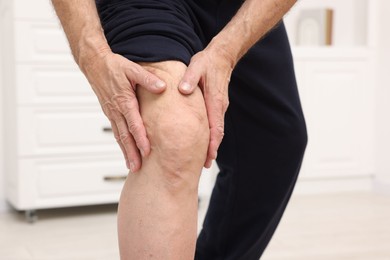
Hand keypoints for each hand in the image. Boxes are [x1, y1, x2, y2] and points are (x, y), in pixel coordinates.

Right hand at [81, 49, 165, 171]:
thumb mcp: (132, 69)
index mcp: (124, 100)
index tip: (147, 152)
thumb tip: (163, 87)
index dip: (140, 139)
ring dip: (125, 152)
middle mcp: (116, 110)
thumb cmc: (114, 65)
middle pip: (125, 136)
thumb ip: (148, 79)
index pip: (134, 124)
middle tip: (137, 169)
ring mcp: (111, 112)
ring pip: (119, 136)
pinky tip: (125, 151)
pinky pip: (116, 131)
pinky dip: (121, 143)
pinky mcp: (110, 112)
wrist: (94, 63)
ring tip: (132, 166)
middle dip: (131, 153)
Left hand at [178, 47, 233, 167]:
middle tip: (204, 165)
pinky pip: (215, 123)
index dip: (212, 143)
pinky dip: (211, 135)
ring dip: (212, 144)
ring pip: (217, 129)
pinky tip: (204, 141)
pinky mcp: (217, 105)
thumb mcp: (196, 67)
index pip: (215, 127)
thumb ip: (189, 79)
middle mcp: (219, 107)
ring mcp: (219, 107)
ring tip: (204, 159)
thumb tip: (183, 91)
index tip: (208, 156)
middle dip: (212, 149)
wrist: (222, 56)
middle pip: (218, 133)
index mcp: (215, 101)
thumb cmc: (208, 62)